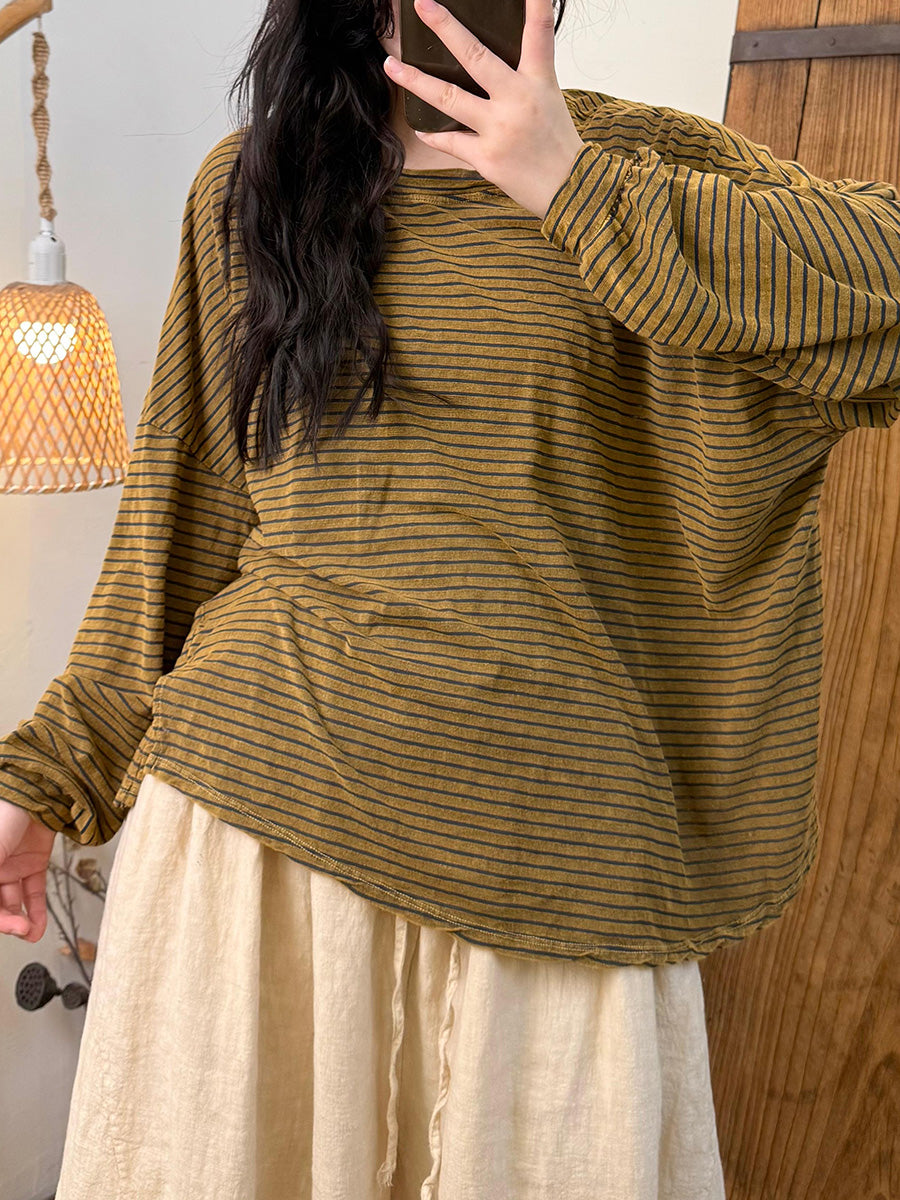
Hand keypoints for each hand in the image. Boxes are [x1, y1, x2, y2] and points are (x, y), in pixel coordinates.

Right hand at [0, 799, 54, 941]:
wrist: (42, 791)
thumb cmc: (5, 812)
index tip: (4, 926)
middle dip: (6, 920)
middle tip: (20, 930)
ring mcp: (12, 864)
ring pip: (12, 901)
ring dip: (21, 920)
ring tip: (30, 932)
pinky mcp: (34, 861)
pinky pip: (32, 891)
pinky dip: (36, 910)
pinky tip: (37, 926)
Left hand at [383, 0, 586, 219]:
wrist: (570, 190)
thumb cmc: (558, 145)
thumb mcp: (549, 100)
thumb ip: (522, 79)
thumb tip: (487, 67)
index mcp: (538, 81)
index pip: (538, 33)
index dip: (535, 4)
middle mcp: (516, 100)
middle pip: (475, 56)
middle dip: (446, 28)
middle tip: (423, 6)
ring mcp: (499, 128)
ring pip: (448, 98)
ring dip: (415, 81)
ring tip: (392, 67)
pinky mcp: (486, 158)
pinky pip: (449, 141)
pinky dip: (432, 135)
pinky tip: (419, 128)